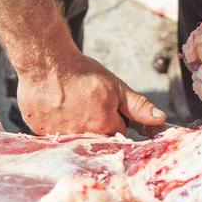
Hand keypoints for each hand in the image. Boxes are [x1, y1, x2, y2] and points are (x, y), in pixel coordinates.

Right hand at [16, 53, 166, 134]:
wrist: (47, 61)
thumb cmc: (83, 73)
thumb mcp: (116, 87)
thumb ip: (138, 106)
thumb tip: (160, 119)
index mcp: (105, 126)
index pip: (119, 134)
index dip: (116, 120)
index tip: (107, 107)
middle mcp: (83, 136)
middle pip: (97, 139)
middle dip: (97, 127)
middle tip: (86, 104)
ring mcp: (60, 135)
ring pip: (75, 138)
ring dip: (75, 127)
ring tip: (70, 105)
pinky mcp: (40, 131)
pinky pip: (53, 135)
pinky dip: (56, 125)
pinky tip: (55, 108)